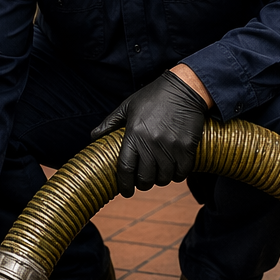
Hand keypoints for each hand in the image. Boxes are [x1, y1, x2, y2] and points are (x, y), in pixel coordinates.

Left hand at [91, 70, 208, 196]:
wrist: (184, 88)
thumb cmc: (154, 96)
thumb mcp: (128, 106)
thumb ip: (110, 123)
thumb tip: (93, 136)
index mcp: (134, 134)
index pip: (125, 169)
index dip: (124, 184)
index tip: (126, 191)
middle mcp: (151, 143)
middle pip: (145, 178)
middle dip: (143, 184)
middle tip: (144, 181)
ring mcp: (170, 146)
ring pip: (164, 178)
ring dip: (161, 179)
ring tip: (160, 173)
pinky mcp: (187, 147)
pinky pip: (182, 172)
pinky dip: (178, 174)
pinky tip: (175, 168)